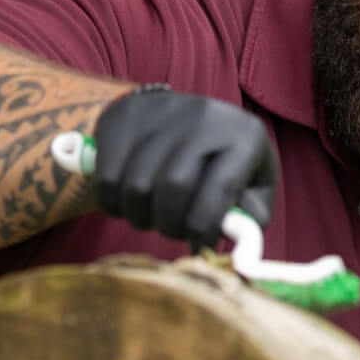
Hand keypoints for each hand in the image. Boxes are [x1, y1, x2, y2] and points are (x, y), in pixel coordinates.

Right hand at [91, 85, 277, 245]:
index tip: (199, 248)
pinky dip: (113, 204)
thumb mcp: (252, 185)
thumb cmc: (222, 163)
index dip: (205, 229)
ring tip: (151, 215)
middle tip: (171, 231)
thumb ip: (248, 217)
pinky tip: (128, 201)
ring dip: (140, 217)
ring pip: (137, 186)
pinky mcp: (124, 116)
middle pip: (173, 186)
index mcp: (244, 137)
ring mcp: (161, 111)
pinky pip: (107, 178)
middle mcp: (205, 116)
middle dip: (170, 225)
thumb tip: (228, 235)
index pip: (220, 189)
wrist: (183, 117)